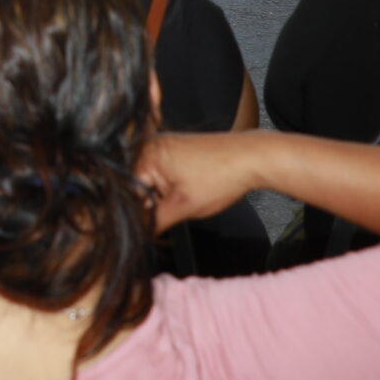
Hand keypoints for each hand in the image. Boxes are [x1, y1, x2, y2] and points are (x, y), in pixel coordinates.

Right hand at [138, 132, 266, 228]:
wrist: (251, 159)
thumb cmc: (222, 175)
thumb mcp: (183, 207)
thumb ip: (154, 222)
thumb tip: (140, 234)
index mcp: (146, 154)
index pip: (129, 193)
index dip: (141, 213)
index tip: (153, 224)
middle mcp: (150, 145)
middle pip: (137, 187)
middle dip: (152, 204)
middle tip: (174, 211)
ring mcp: (162, 145)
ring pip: (150, 182)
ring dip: (162, 197)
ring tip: (186, 196)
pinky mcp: (174, 150)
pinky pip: (161, 174)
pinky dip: (170, 188)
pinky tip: (187, 190)